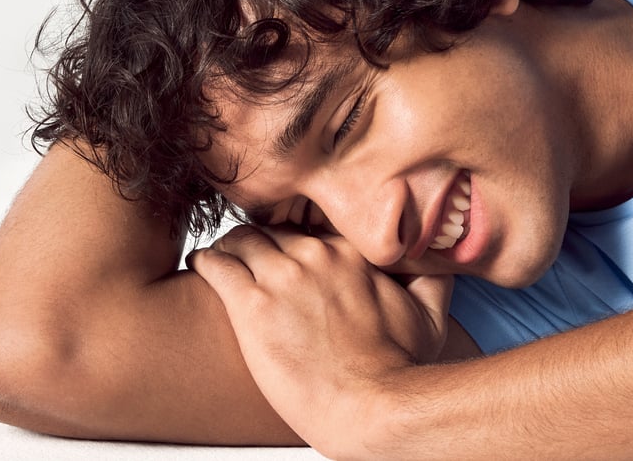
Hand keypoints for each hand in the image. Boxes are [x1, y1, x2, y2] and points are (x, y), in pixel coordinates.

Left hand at [189, 225, 451, 453]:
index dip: (296, 238)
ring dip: (229, 249)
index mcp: (352, 253)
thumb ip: (430, 278)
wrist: (372, 406)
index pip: (310, 226)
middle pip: (272, 230)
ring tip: (221, 262)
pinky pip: (214, 264)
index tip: (288, 250)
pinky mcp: (252, 306)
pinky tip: (201, 268)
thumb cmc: (400, 369)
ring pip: (238, 239)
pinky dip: (204, 262)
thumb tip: (430, 259)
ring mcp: (282, 278)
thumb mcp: (431, 316)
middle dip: (260, 242)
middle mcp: (316, 256)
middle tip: (249, 259)